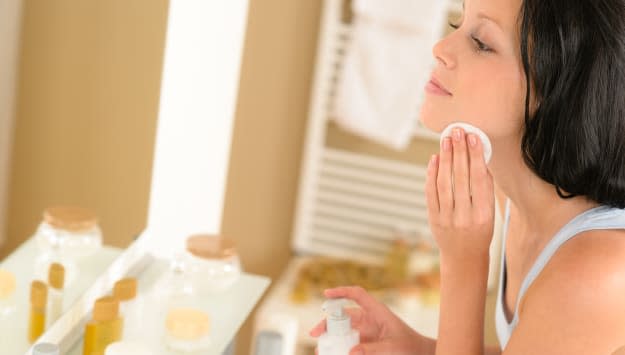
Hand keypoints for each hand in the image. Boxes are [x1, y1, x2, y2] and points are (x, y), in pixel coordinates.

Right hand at [309, 286, 425, 353]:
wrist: (420, 354)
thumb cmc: (411, 346)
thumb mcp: (393, 348)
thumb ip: (372, 350)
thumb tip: (350, 352)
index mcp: (377, 311)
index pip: (357, 294)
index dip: (341, 291)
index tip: (325, 294)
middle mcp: (369, 319)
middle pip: (343, 316)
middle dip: (327, 323)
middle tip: (315, 334)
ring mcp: (366, 331)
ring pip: (343, 331)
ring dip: (331, 339)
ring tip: (320, 350)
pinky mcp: (365, 343)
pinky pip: (348, 344)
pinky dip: (339, 349)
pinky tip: (332, 354)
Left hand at [426, 127, 494, 262]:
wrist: (463, 257)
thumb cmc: (480, 231)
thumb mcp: (490, 214)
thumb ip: (485, 190)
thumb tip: (479, 159)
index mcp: (485, 214)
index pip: (480, 180)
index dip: (476, 157)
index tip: (473, 137)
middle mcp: (465, 216)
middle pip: (461, 178)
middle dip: (459, 152)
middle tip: (457, 131)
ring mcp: (447, 218)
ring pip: (445, 183)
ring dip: (445, 159)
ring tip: (446, 140)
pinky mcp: (433, 218)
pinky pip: (431, 192)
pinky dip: (432, 174)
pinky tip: (435, 158)